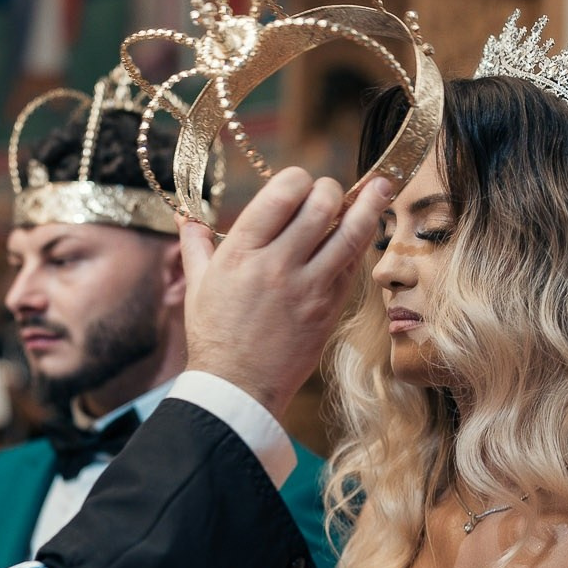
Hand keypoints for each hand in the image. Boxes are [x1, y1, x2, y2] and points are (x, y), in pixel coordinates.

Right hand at [180, 169, 393, 420]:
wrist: (238, 388)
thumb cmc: (214, 336)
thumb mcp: (197, 286)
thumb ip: (195, 245)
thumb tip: (186, 217)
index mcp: (241, 252)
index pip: (282, 192)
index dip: (298, 179)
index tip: (299, 184)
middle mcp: (277, 265)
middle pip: (322, 205)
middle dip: (332, 189)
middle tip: (330, 193)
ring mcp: (308, 288)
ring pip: (351, 233)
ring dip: (369, 206)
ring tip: (381, 187)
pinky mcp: (329, 309)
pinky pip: (353, 266)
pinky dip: (360, 244)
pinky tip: (363, 233)